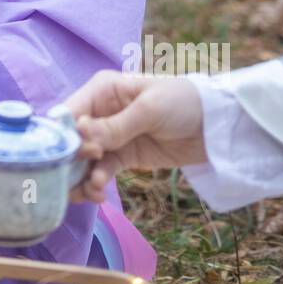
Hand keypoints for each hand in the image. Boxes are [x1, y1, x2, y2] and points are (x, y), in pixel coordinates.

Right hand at [63, 69, 206, 202]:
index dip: (65, 134)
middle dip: (71, 160)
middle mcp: (100, 112)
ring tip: (92, 191)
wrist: (217, 125)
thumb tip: (80, 135)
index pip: (70, 112)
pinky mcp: (123, 156)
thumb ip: (114, 126)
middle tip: (85, 176)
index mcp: (102, 90)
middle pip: (71, 139)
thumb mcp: (149, 110)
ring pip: (82, 159)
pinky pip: (100, 171)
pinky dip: (95, 183)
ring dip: (81, 177)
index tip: (80, 153)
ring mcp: (110, 136)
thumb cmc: (184, 102)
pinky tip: (99, 193)